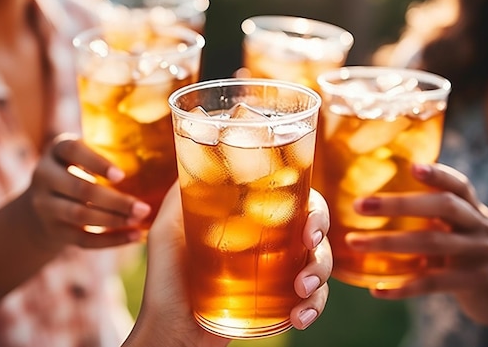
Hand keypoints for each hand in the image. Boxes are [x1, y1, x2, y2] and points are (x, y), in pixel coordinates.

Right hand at [25, 134, 149, 250]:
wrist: (42, 205)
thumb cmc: (79, 170)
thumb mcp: (81, 155)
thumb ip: (108, 151)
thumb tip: (162, 152)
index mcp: (56, 150)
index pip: (72, 150)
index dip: (96, 162)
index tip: (121, 175)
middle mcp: (44, 176)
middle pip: (80, 189)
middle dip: (115, 200)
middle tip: (144, 207)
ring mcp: (45, 206)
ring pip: (81, 215)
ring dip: (114, 220)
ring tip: (140, 220)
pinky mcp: (54, 232)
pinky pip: (84, 240)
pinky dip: (111, 240)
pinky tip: (135, 236)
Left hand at [124, 185, 331, 346]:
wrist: (170, 331)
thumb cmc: (165, 280)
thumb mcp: (166, 232)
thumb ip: (179, 197)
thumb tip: (191, 158)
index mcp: (251, 220)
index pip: (294, 202)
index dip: (313, 209)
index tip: (309, 227)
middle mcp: (269, 242)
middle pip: (315, 231)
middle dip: (321, 243)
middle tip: (310, 249)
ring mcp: (276, 272)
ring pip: (320, 264)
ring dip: (319, 275)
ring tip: (302, 292)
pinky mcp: (278, 301)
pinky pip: (312, 300)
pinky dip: (314, 307)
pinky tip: (299, 318)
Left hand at [345, 163, 487, 327]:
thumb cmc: (467, 253)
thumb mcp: (460, 228)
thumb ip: (433, 214)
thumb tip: (375, 201)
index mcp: (473, 208)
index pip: (458, 184)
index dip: (437, 173)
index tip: (412, 166)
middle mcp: (479, 226)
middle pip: (443, 206)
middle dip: (399, 204)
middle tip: (359, 205)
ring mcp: (479, 254)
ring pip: (431, 243)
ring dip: (388, 243)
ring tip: (354, 242)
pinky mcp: (473, 283)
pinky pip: (432, 284)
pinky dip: (402, 287)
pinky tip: (376, 290)